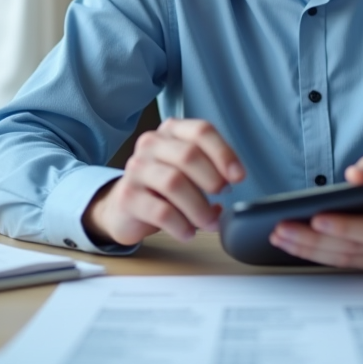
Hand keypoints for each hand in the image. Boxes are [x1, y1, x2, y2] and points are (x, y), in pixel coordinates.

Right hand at [83, 118, 244, 246]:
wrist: (124, 208)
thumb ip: (211, 170)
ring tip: (209, 223)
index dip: (224, 153)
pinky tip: (188, 232)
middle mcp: (151, 144)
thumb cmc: (163, 187)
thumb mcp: (188, 171)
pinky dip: (181, 225)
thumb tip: (233, 181)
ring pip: (174, 182)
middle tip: (223, 198)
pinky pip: (160, 211)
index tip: (238, 176)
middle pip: (188, 154)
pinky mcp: (127, 196)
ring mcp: (136, 168)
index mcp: (171, 131)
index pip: (201, 131)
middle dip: (212, 179)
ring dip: (199, 207)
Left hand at [268, 149, 362, 278]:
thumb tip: (354, 174)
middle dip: (313, 240)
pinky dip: (321, 256)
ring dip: (310, 250)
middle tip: (281, 228)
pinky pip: (349, 265)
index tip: (316, 218)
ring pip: (347, 261)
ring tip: (280, 235)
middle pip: (354, 248)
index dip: (345, 226)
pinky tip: (298, 245)